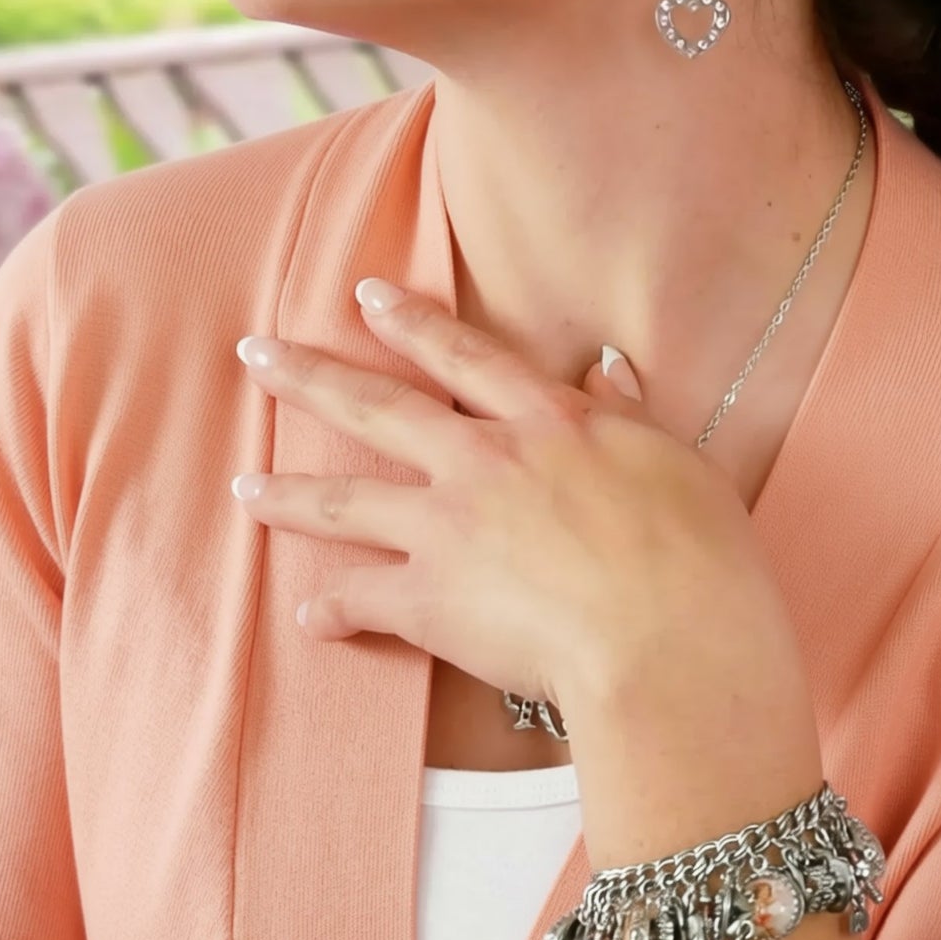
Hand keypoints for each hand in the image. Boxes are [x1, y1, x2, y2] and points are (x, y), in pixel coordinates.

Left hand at [230, 277, 807, 728]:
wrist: (670, 644)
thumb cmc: (698, 558)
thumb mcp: (678, 463)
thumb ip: (630, 415)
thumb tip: (607, 367)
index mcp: (547, 421)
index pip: (464, 357)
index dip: (411, 323)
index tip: (364, 295)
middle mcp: (484, 461)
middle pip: (380, 408)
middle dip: (310, 376)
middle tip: (254, 355)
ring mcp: (447, 529)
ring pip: (346, 501)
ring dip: (288, 494)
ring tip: (242, 488)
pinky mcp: (429, 602)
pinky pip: (362, 599)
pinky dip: (331, 609)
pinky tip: (308, 616)